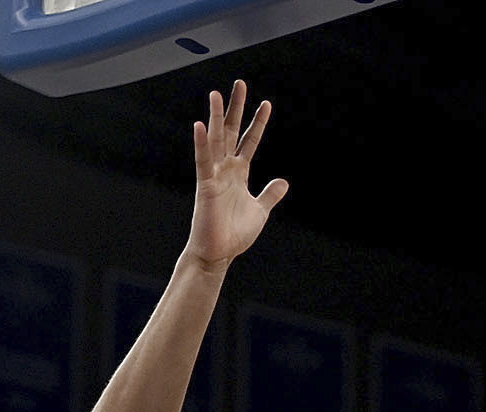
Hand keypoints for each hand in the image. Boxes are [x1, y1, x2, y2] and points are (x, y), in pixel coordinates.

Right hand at [186, 81, 288, 269]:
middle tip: (240, 84)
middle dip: (236, 109)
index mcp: (239, 174)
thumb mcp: (260, 211)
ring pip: (215, 141)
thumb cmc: (234, 234)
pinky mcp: (205, 186)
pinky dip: (202, 144)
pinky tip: (201, 125)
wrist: (218, 253)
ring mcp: (214, 176)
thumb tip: (283, 182)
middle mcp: (225, 169)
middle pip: (231, 132)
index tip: (266, 104)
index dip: (258, 123)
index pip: (249, 142)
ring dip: (217, 118)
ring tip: (216, 95)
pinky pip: (203, 161)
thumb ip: (269, 194)